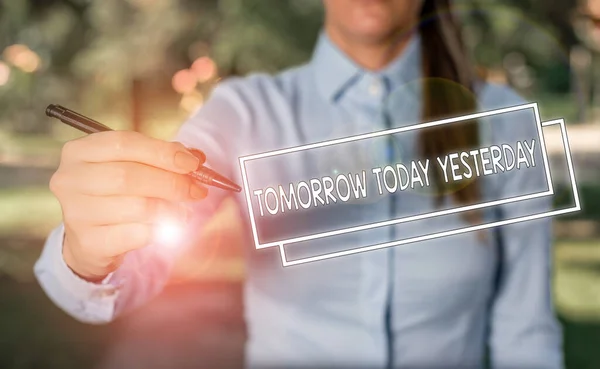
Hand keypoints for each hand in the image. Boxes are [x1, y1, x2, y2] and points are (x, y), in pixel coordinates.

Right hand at [49, 131, 207, 280]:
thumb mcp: (132, 167)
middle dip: (171, 183)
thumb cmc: (115, 194)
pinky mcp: (88, 242)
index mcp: (79, 151)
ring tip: (184, 212)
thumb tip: (195, 159)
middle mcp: (70, 179)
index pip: (124, 143)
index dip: (163, 152)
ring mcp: (75, 212)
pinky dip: (159, 230)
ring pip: (137, 206)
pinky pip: (136, 234)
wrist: (90, 240)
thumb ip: (162, 157)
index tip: (192, 163)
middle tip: (196, 191)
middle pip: (129, 175)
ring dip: (170, 209)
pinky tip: (166, 229)